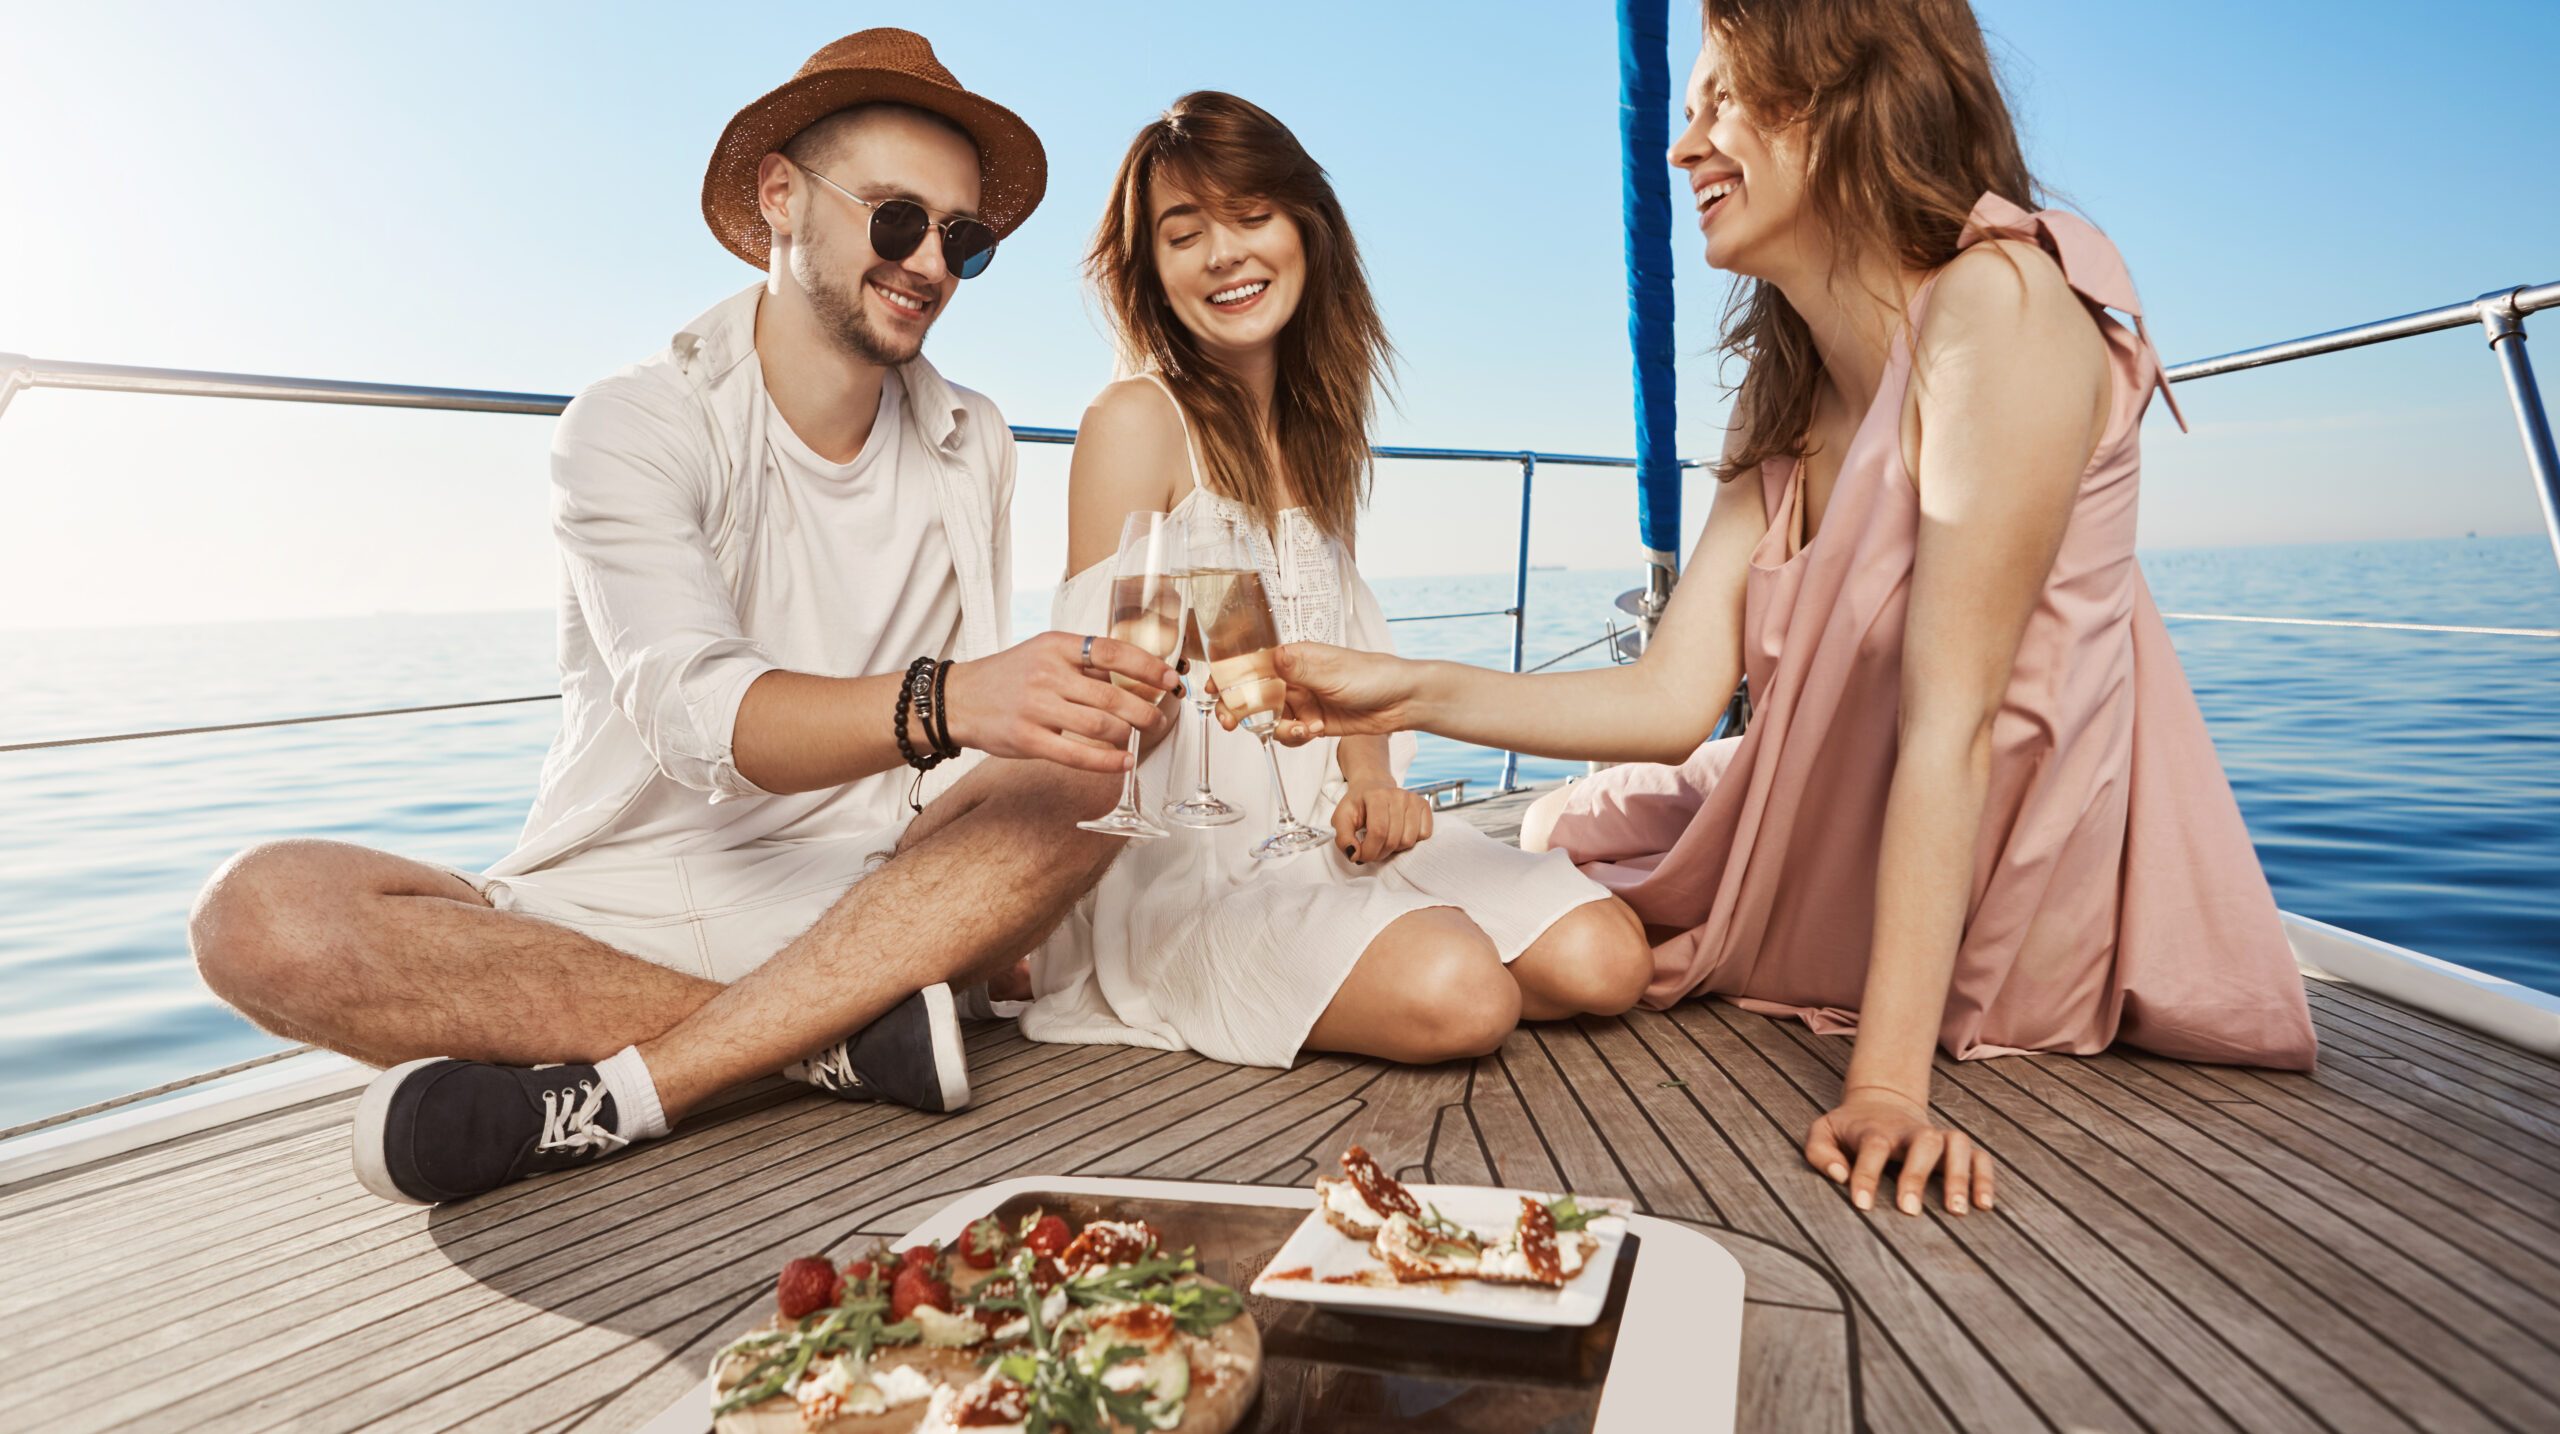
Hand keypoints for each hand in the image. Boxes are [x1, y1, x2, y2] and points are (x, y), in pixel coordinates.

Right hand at [943, 632, 1176, 774]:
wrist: (957, 699)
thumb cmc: (1008, 677)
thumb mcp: (1043, 654)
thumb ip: (1083, 663)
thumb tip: (1132, 678)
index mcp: (1056, 646)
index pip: (1113, 651)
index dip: (1148, 667)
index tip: (1171, 679)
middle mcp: (1047, 674)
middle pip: (1112, 695)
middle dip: (1145, 711)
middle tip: (1158, 720)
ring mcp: (1036, 707)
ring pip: (1099, 725)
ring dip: (1127, 736)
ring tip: (1137, 739)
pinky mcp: (1027, 739)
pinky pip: (1077, 754)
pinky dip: (1106, 761)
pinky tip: (1122, 763)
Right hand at [1214, 642, 1418, 745]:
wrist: (1402, 700)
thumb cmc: (1372, 675)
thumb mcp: (1332, 671)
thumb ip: (1298, 669)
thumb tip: (1272, 657)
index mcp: (1294, 658)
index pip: (1253, 664)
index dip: (1230, 676)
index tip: (1214, 688)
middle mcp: (1294, 679)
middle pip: (1254, 694)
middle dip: (1240, 709)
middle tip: (1230, 722)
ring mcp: (1303, 702)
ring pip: (1271, 719)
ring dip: (1279, 728)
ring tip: (1303, 730)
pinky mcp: (1314, 723)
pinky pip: (1291, 733)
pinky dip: (1297, 737)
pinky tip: (1315, 732)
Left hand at [1332, 777, 1432, 864]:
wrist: (1373, 786)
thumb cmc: (1358, 804)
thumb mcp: (1341, 819)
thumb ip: (1343, 839)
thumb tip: (1354, 855)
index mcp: (1376, 796)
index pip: (1378, 832)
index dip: (1370, 851)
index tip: (1361, 856)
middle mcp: (1398, 795)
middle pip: (1394, 839)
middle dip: (1380, 852)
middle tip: (1372, 849)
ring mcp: (1413, 799)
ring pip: (1409, 840)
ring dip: (1395, 848)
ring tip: (1385, 840)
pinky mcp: (1424, 805)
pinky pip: (1424, 834)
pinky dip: (1412, 841)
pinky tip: (1400, 833)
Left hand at [1803, 1084, 1994, 1216]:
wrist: (1881, 1102)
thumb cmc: (1850, 1129)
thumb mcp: (1823, 1132)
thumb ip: (1820, 1153)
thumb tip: (1839, 1175)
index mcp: (1876, 1129)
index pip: (1873, 1147)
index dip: (1866, 1175)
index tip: (1863, 1205)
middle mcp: (1911, 1131)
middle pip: (1923, 1142)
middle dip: (1918, 1175)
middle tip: (1910, 1211)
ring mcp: (1937, 1136)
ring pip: (1957, 1144)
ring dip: (1960, 1175)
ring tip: (1956, 1211)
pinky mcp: (1955, 1147)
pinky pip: (1979, 1156)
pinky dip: (1985, 1178)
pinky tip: (1983, 1205)